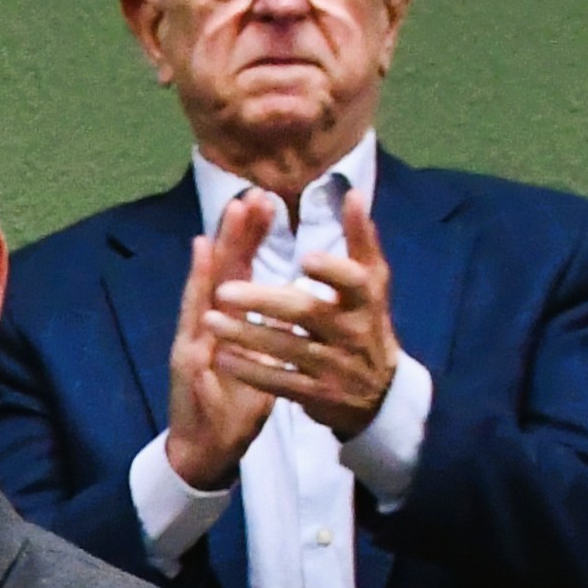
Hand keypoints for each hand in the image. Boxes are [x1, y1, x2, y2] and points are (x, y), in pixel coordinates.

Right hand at [160, 188, 284, 490]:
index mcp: (227, 324)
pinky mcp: (186, 365)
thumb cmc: (234, 407)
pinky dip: (196, 292)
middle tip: (249, 194)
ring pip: (203, 290)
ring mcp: (193, 343)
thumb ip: (272, 333)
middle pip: (222, 271)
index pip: (240, 273)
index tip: (266, 203)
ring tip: (223, 219)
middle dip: (235, 233)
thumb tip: (294, 304)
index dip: (252, 239)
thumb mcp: (262, 365)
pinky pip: (193, 322)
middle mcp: (206, 326)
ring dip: (213, 254)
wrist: (205, 450)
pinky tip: (201, 262)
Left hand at [210, 188, 406, 440]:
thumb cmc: (367, 321)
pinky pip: (280, 383)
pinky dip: (251, 370)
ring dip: (245, 335)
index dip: (333, 271)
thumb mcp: (373, 283)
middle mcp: (353, 332)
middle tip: (224, 290)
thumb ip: (361, 239)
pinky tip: (222, 358)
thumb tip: (353, 193)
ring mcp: (334, 366)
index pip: (355, 282)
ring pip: (287, 349)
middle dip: (265, 301)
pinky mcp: (316, 394)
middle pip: (308, 313)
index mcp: (367, 299)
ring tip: (208, 321)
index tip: (304, 258)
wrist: (378, 391)